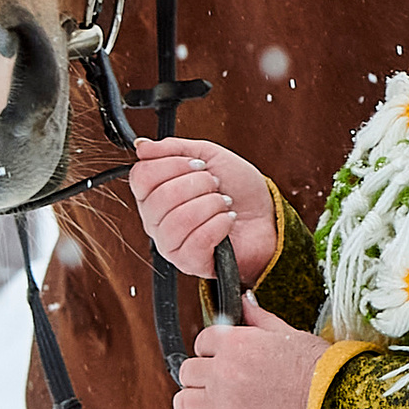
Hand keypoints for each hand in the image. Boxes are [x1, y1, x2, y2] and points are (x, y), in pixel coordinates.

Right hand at [131, 136, 275, 278]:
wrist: (267, 216)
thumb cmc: (238, 189)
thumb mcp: (209, 156)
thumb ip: (174, 149)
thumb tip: (141, 146)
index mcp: (154, 194)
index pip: (141, 177)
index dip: (171, 165)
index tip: (198, 164)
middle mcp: (156, 221)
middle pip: (159, 198)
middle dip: (197, 184)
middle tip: (216, 185)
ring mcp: (171, 245)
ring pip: (177, 220)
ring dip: (210, 205)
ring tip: (224, 203)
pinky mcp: (190, 263)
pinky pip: (196, 242)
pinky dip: (219, 224)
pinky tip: (228, 220)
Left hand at [171, 291, 327, 408]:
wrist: (337, 400)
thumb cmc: (320, 366)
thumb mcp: (289, 334)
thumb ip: (260, 319)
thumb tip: (245, 301)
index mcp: (236, 343)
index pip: (202, 340)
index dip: (209, 349)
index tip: (218, 356)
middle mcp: (224, 372)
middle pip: (187, 372)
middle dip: (198, 376)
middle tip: (213, 382)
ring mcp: (225, 405)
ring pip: (183, 403)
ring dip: (192, 403)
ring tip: (206, 406)